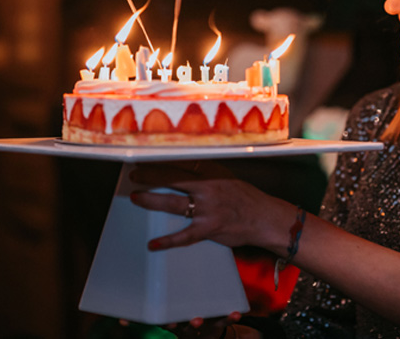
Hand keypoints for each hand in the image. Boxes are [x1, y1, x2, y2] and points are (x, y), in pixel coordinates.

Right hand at [120, 311, 242, 338]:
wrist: (207, 337)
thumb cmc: (185, 325)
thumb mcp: (169, 323)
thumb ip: (147, 321)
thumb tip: (120, 319)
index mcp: (172, 326)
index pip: (155, 323)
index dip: (139, 323)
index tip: (125, 319)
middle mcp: (185, 329)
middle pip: (176, 327)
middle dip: (171, 325)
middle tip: (166, 322)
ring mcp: (201, 328)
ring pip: (197, 326)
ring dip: (195, 323)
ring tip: (194, 320)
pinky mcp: (217, 326)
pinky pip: (223, 322)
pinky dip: (229, 317)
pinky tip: (235, 312)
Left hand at [128, 160, 281, 250]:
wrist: (265, 218)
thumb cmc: (246, 198)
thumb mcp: (228, 176)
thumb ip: (207, 172)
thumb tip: (184, 168)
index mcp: (213, 172)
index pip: (182, 161)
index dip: (162, 159)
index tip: (146, 156)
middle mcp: (208, 188)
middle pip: (172, 178)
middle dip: (150, 176)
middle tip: (134, 175)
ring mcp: (208, 209)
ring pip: (173, 203)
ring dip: (151, 200)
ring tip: (136, 198)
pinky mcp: (209, 228)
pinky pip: (184, 236)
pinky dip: (168, 240)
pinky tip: (153, 243)